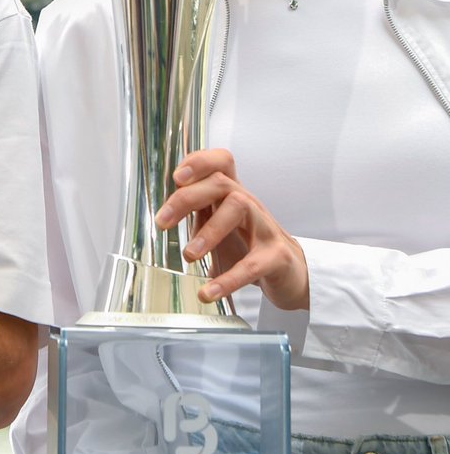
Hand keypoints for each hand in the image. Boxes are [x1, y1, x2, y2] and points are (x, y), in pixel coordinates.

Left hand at [156, 148, 308, 309]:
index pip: (221, 162)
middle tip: (162, 223)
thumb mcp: (220, 226)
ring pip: (239, 207)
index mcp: (233, 196)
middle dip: (187, 198)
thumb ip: (197, 215)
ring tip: (189, 256)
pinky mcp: (278, 257)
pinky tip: (208, 292)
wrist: (292, 274)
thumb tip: (161, 215)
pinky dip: (228, 279)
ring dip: (209, 231)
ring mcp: (266, 228)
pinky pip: (252, 264)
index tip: (176, 178)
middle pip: (221, 182)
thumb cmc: (250, 246)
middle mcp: (250, 205)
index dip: (199, 162)